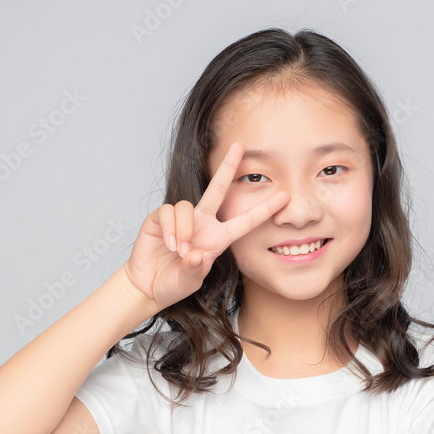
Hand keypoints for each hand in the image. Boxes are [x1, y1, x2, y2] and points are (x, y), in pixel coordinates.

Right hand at [121, 142, 289, 309]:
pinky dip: (171, 228)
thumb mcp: (191, 281)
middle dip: (228, 166)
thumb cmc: (175, 284)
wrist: (149, 287)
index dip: (264, 210)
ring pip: (187, 206)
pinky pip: (169, 212)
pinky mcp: (159, 218)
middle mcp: (202, 223)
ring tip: (179, 251)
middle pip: (218, 189)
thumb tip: (195, 254)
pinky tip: (169, 244)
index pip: (245, 222)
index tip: (285, 197)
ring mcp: (181, 219)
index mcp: (217, 238)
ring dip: (184, 230)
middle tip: (239, 146)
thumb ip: (195, 270)